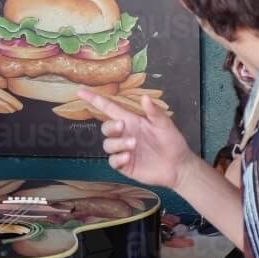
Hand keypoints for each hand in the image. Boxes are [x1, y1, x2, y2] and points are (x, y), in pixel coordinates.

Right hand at [77, 90, 194, 190]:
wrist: (178, 166)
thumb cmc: (171, 142)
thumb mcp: (165, 124)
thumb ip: (154, 111)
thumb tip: (145, 97)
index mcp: (131, 121)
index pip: (109, 108)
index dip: (94, 99)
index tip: (80, 92)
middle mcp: (124, 134)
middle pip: (106, 127)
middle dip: (110, 126)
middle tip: (122, 126)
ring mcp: (123, 150)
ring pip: (107, 145)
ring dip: (117, 143)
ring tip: (133, 144)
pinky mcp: (124, 165)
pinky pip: (112, 161)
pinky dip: (118, 158)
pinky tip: (129, 157)